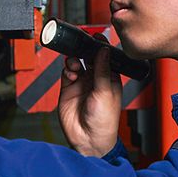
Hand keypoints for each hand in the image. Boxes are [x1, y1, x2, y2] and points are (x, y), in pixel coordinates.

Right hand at [57, 39, 122, 156]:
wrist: (88, 139)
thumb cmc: (105, 121)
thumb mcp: (106, 92)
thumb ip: (103, 70)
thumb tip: (104, 50)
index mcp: (111, 78)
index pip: (105, 57)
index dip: (100, 47)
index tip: (96, 37)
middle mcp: (96, 79)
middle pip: (89, 57)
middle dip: (84, 50)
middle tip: (81, 45)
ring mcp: (82, 83)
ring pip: (77, 62)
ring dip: (75, 59)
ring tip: (76, 65)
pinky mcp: (68, 89)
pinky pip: (66, 72)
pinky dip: (67, 70)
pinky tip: (71, 74)